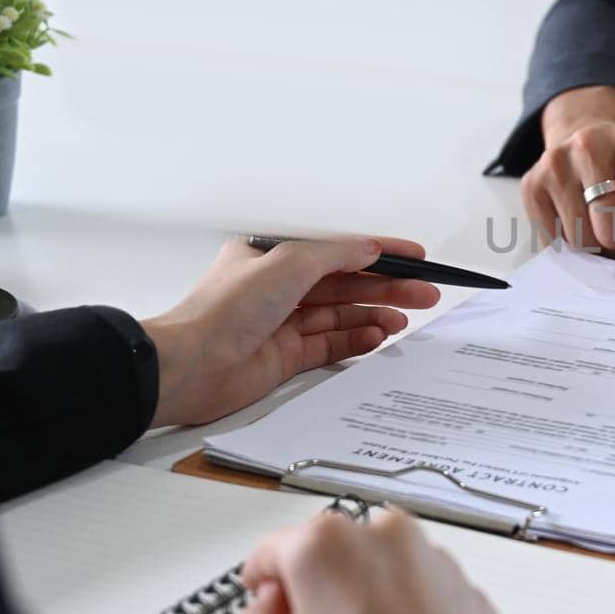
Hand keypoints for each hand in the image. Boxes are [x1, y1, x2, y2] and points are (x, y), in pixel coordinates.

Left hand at [140, 237, 440, 427]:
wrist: (190, 365)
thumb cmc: (222, 311)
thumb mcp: (289, 264)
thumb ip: (336, 255)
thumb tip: (370, 248)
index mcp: (275, 256)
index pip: (339, 250)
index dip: (380, 253)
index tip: (414, 258)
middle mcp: (279, 288)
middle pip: (347, 284)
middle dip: (388, 288)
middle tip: (424, 294)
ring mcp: (283, 323)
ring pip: (342, 315)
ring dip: (375, 315)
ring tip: (404, 319)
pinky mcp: (285, 357)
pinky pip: (331, 344)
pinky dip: (356, 340)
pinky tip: (377, 337)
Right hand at [238, 507, 520, 613]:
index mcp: (328, 544)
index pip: (273, 548)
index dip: (262, 581)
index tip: (263, 599)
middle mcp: (386, 536)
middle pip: (330, 554)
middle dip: (315, 591)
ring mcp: (433, 558)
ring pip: (378, 570)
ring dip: (364, 601)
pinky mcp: (465, 586)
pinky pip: (419, 591)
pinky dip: (405, 613)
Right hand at [524, 85, 614, 280]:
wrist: (596, 142)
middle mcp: (590, 145)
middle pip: (604, 226)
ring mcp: (555, 163)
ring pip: (577, 238)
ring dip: (597, 247)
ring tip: (605, 222)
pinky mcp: (532, 184)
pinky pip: (552, 241)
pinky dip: (573, 244)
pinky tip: (582, 220)